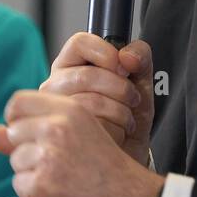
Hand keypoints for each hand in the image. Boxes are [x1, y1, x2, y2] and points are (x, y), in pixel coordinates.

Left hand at [0, 90, 163, 196]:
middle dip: (26, 150)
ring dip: (31, 173)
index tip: (27, 132)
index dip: (17, 118)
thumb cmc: (107, 168)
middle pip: (13, 133)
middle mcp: (56, 127)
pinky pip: (20, 185)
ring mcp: (48, 156)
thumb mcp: (80, 134)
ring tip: (61, 178)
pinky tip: (60, 192)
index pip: (18, 102)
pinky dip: (35, 193)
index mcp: (70, 109)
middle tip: (55, 163)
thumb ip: (35, 129)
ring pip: (15, 161)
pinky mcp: (42, 184)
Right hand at [38, 33, 154, 165]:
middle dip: (120, 89)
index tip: (123, 68)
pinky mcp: (62, 138)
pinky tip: (117, 135)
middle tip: (132, 99)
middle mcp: (56, 86)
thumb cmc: (128, 115)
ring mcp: (56, 113)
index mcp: (71, 65)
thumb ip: (140, 57)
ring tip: (126, 118)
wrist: (128, 153)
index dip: (105, 52)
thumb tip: (127, 57)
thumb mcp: (140, 81)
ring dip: (120, 112)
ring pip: (89, 103)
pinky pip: (92, 129)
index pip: (79, 43)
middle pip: (86, 76)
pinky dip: (116, 131)